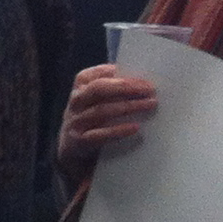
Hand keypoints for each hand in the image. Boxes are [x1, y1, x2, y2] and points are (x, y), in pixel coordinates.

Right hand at [57, 64, 156, 184]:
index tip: (140, 77)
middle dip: (125, 88)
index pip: (95, 75)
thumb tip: (143, 82)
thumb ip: (113, 88)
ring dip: (128, 107)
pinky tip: (135, 127)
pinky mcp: (79, 141)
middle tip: (149, 89)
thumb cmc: (93, 117)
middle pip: (98, 89)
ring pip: (101, 111)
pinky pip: (99, 134)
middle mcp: (75, 101)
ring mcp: (75, 121)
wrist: (73, 148)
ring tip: (150, 104)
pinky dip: (118, 130)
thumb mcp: (96, 99)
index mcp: (80, 86)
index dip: (117, 73)